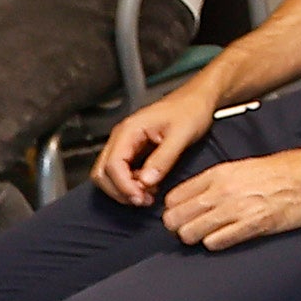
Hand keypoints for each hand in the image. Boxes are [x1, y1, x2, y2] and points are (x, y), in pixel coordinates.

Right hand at [98, 86, 218, 206]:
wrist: (198, 99)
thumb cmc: (191, 110)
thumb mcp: (181, 135)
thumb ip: (163, 158)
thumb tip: (145, 181)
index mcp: (130, 129)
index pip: (112, 164)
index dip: (123, 186)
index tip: (140, 198)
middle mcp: (122, 136)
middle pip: (102, 172)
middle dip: (119, 191)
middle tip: (143, 200)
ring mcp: (126, 143)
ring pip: (108, 174)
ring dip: (123, 189)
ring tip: (148, 195)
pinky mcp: (133, 150)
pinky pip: (121, 171)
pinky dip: (130, 184)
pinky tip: (149, 187)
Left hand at [161, 149, 300, 251]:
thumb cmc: (283, 170)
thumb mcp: (243, 166)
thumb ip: (217, 181)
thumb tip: (196, 198)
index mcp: (219, 173)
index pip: (174, 197)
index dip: (173, 209)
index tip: (180, 214)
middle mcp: (223, 191)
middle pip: (176, 218)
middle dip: (178, 227)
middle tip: (188, 229)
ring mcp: (236, 209)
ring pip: (191, 233)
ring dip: (194, 238)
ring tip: (204, 236)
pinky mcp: (252, 226)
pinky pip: (216, 242)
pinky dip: (215, 244)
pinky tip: (223, 239)